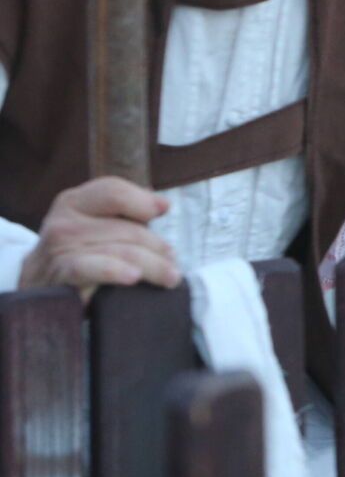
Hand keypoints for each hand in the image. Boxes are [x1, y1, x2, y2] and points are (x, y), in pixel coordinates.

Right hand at [20, 178, 178, 291]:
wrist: (39, 286)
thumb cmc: (80, 252)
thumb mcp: (96, 224)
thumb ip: (125, 211)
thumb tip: (161, 205)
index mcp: (74, 202)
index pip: (113, 191)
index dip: (142, 200)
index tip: (164, 210)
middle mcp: (64, 221)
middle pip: (128, 228)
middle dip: (157, 246)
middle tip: (173, 261)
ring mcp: (59, 248)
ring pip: (122, 250)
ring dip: (153, 265)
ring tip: (170, 276)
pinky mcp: (60, 274)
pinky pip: (92, 268)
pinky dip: (115, 271)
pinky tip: (133, 277)